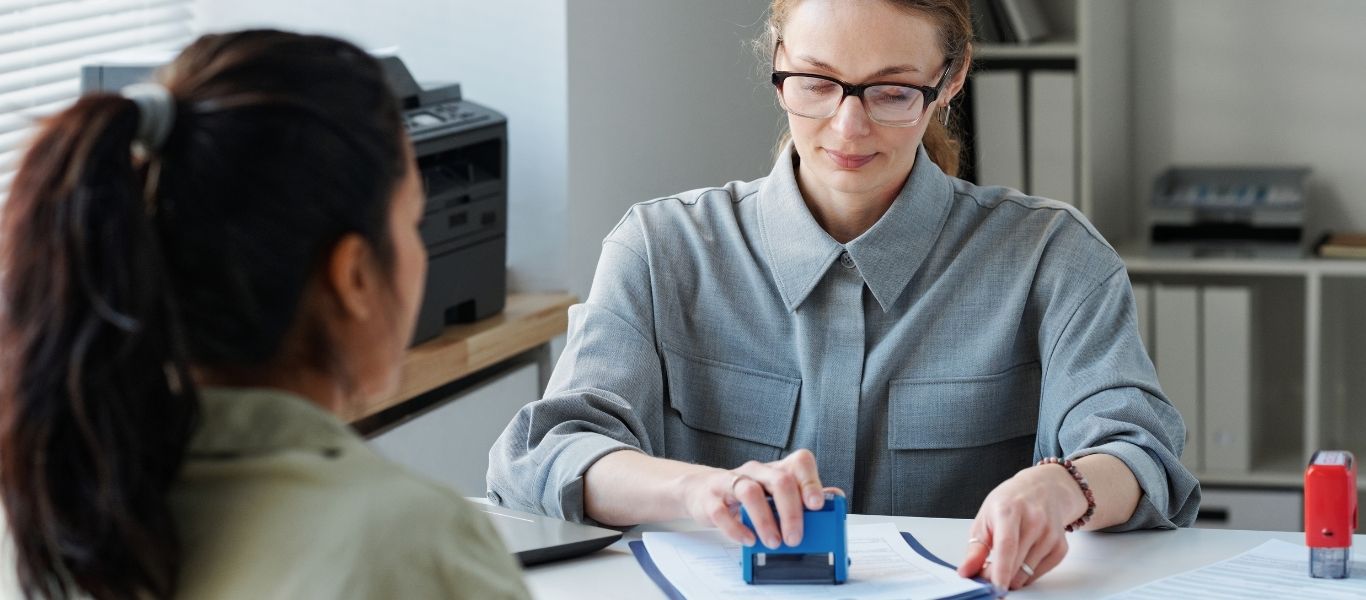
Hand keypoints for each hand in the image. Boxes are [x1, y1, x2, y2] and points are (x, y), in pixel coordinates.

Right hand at [680, 449, 840, 547]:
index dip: (811, 482)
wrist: (702, 491)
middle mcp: (756, 472)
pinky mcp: (711, 498)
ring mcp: (731, 482)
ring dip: (765, 520)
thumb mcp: (774, 495)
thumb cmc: (745, 496)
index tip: (817, 505)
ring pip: (750, 492)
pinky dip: (736, 528)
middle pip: (779, 480)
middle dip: (791, 512)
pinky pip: (721, 511)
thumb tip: (833, 498)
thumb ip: (802, 497)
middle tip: (795, 537)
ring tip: (773, 542)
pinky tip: (748, 540)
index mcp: (776, 470)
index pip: (799, 462)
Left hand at [956, 464, 1086, 592]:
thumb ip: (975, 548)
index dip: (1000, 569)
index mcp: (1010, 510)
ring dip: (1012, 576)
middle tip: (987, 570)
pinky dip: (1026, 574)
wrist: (1044, 489)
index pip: (1007, 545)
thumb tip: (966, 571)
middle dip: (998, 576)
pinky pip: (1039, 574)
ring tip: (1005, 560)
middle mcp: (1034, 521)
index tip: (995, 587)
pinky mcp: (1061, 547)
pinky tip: (1022, 557)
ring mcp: (1051, 535)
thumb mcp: (985, 517)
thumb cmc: (1011, 502)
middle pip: (1016, 563)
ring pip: (1027, 573)